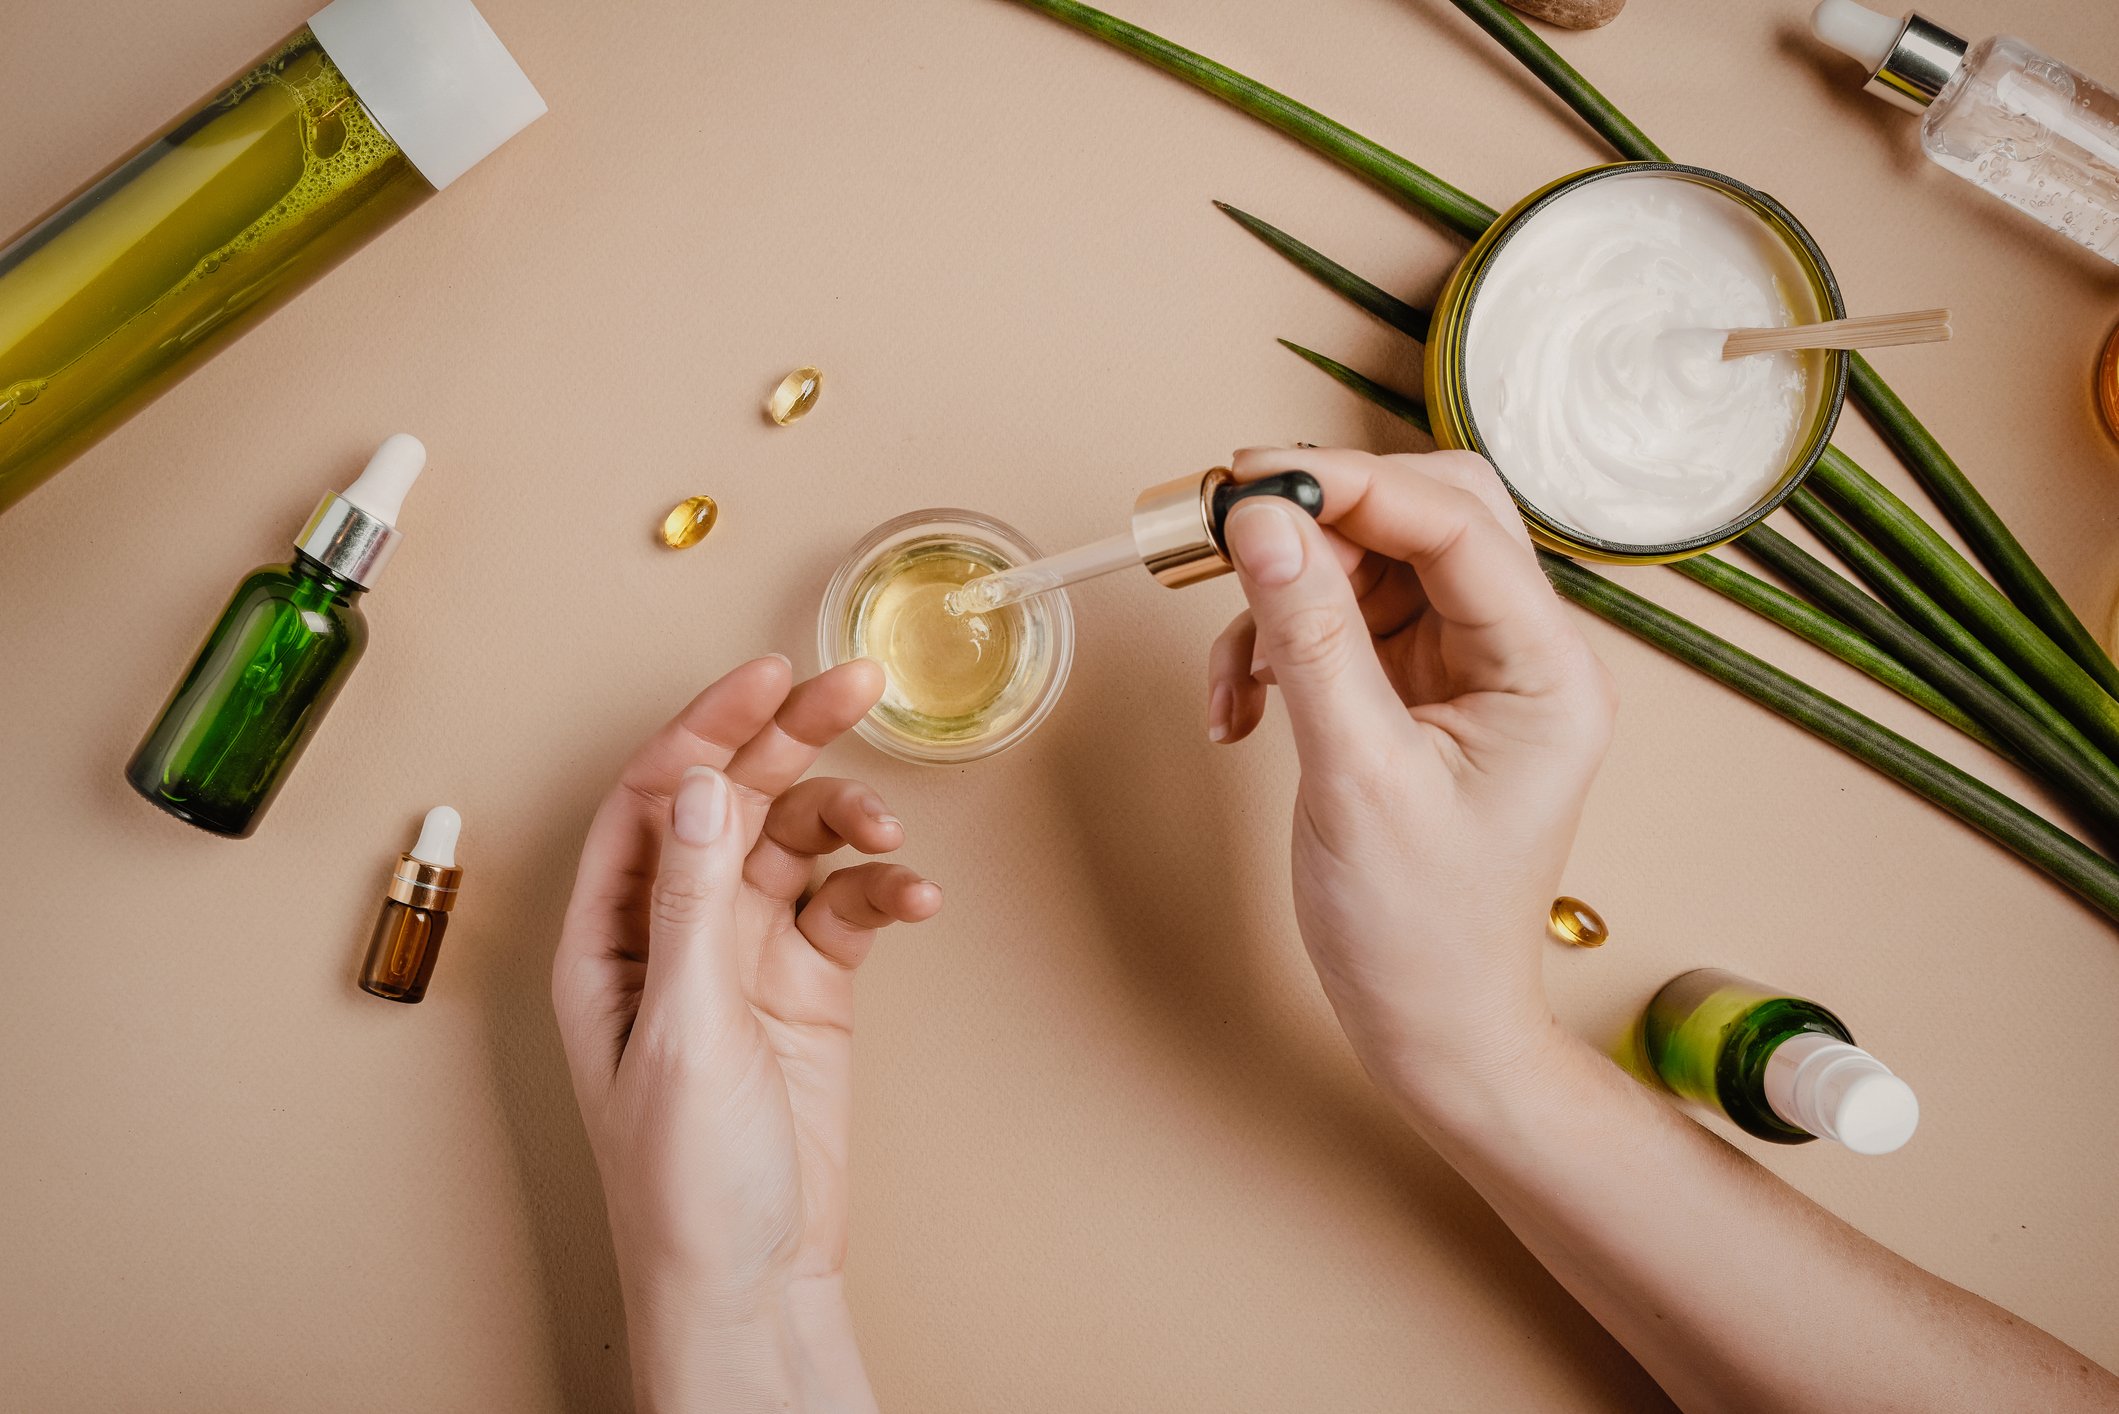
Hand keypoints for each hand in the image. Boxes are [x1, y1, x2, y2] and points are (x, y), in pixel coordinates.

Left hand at [552, 656, 940, 1412]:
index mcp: (610, 938)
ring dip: (848, 824)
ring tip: (890, 835)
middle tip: (855, 685)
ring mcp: (745, 958)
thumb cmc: (683, 1183)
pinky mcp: (809, 989)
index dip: (707, 728)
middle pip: (733, 803)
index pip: (654, 799)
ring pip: (798, 847)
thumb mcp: (683, 1031)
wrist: (755, 1279)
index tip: (769, 676)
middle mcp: (675, 933)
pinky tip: (912, 897)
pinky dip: (883, 892)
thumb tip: (703, 791)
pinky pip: (848, 910)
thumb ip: (694, 904)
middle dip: (792, 740)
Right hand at [1206, 447, 1614, 1105]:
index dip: (1349, 483)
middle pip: (1426, 517)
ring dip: (1287, 599)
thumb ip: (1309, 637)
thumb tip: (1260, 521)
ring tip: (1235, 679)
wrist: (1430, 1025)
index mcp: (1547, 671)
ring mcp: (1470, 672)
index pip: (1456, 524)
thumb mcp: (1356, 777)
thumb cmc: (1420, 931)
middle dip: (1322, 523)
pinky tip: (1243, 710)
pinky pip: (1345, 621)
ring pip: (1373, 564)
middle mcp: (1521, 655)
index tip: (1252, 478)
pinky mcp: (1421, 694)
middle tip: (1232, 534)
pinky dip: (1281, 647)